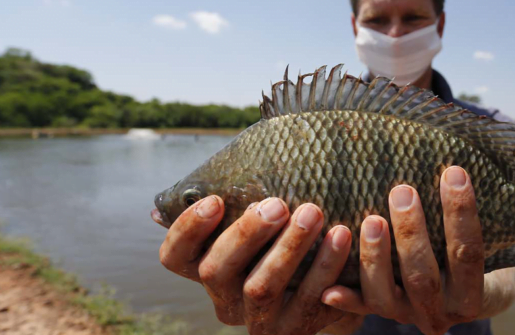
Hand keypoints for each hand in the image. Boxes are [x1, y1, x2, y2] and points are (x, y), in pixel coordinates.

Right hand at [156, 196, 352, 333]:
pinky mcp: (295, 330)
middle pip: (216, 271)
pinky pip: (309, 299)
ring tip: (313, 213)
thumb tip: (168, 200)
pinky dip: (326, 266)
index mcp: (207, 270)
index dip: (188, 230)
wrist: (335, 284)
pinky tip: (340, 235)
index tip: (215, 199)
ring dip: (288, 247)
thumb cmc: (286, 238)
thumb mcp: (262, 226)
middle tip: (277, 204)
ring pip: (261, 288)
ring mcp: (259, 321)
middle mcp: (226, 301)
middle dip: (246, 234)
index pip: (175, 257)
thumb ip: (236, 208)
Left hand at [320, 166, 514, 334]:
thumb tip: (465, 164)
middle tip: (401, 190)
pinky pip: (357, 309)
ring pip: (384, 296)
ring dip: (375, 258)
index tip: (454, 172)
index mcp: (471, 296)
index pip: (468, 254)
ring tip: (370, 219)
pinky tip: (329, 288)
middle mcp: (438, 313)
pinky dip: (344, 299)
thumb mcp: (488, 243)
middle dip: (411, 233)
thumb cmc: (468, 254)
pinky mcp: (378, 314)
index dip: (461, 213)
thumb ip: (473, 216)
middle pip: (422, 277)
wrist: (457, 301)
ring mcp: (405, 316)